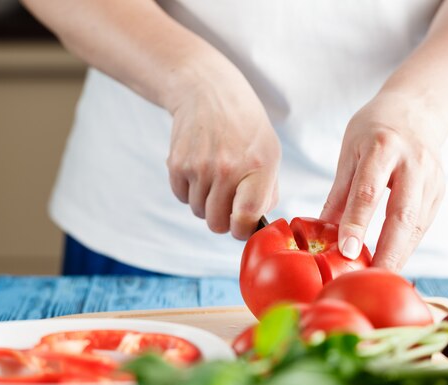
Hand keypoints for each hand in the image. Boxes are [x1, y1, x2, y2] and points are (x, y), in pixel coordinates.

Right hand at [165, 66, 280, 239]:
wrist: (208, 91)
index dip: (243, 229)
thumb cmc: (244, 125)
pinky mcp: (177, 164)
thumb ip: (267, 191)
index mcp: (257, 167)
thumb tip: (254, 223)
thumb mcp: (270, 152)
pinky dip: (189, 190)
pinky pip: (182, 197)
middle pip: (217, 223)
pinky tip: (199, 169)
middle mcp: (226, 169)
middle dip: (223, 218)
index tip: (242, 224)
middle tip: (228, 200)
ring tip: (214, 177)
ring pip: (199, 212)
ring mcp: (199, 167)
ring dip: (206, 202)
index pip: (245, 218)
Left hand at [320, 92, 446, 271]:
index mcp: (382, 148)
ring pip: (416, 226)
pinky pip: (422, 225)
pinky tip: (392, 263)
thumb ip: (339, 194)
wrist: (417, 109)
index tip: (347, 252)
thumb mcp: (349, 153)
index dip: (357, 224)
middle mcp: (413, 164)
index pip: (368, 192)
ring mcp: (431, 179)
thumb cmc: (375, 130)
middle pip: (402, 216)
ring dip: (399, 256)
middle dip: (388, 253)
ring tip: (379, 280)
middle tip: (371, 280)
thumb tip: (321, 233)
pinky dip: (406, 247)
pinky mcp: (439, 192)